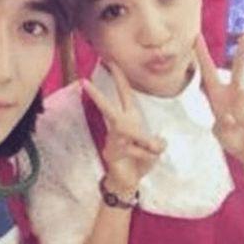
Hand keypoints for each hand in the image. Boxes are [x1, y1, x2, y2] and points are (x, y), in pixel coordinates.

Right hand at [82, 62, 165, 191]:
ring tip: (155, 148)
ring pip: (129, 132)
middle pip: (109, 107)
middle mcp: (119, 126)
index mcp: (130, 118)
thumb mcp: (154, 150)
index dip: (119, 78)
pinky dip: (144, 156)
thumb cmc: (139, 160)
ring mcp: (113, 139)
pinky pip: (134, 150)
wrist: (128, 180)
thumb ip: (156, 143)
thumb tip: (158, 142)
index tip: (110, 62)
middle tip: (84, 82)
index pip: (125, 94)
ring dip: (145, 141)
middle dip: (98, 95)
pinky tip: (142, 161)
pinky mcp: (112, 152)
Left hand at [195, 33, 243, 166]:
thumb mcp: (219, 132)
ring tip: (242, 126)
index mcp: (218, 94)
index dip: (201, 54)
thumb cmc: (233, 141)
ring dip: (241, 117)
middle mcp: (236, 92)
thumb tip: (231, 115)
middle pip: (239, 68)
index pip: (208, 71)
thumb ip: (221, 123)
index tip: (196, 37)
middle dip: (243, 50)